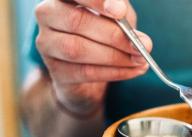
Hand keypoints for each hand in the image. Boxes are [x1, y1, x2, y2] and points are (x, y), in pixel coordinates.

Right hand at [35, 0, 152, 115]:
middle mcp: (48, 16)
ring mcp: (47, 44)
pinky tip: (134, 70)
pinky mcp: (56, 71)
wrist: (91, 69)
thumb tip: (138, 34)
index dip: (96, 1)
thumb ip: (123, 16)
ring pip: (78, 49)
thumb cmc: (103, 32)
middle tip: (142, 45)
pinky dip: (115, 72)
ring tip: (140, 60)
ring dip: (115, 56)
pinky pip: (86, 72)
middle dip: (114, 35)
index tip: (119, 11)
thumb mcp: (116, 16)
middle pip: (76, 22)